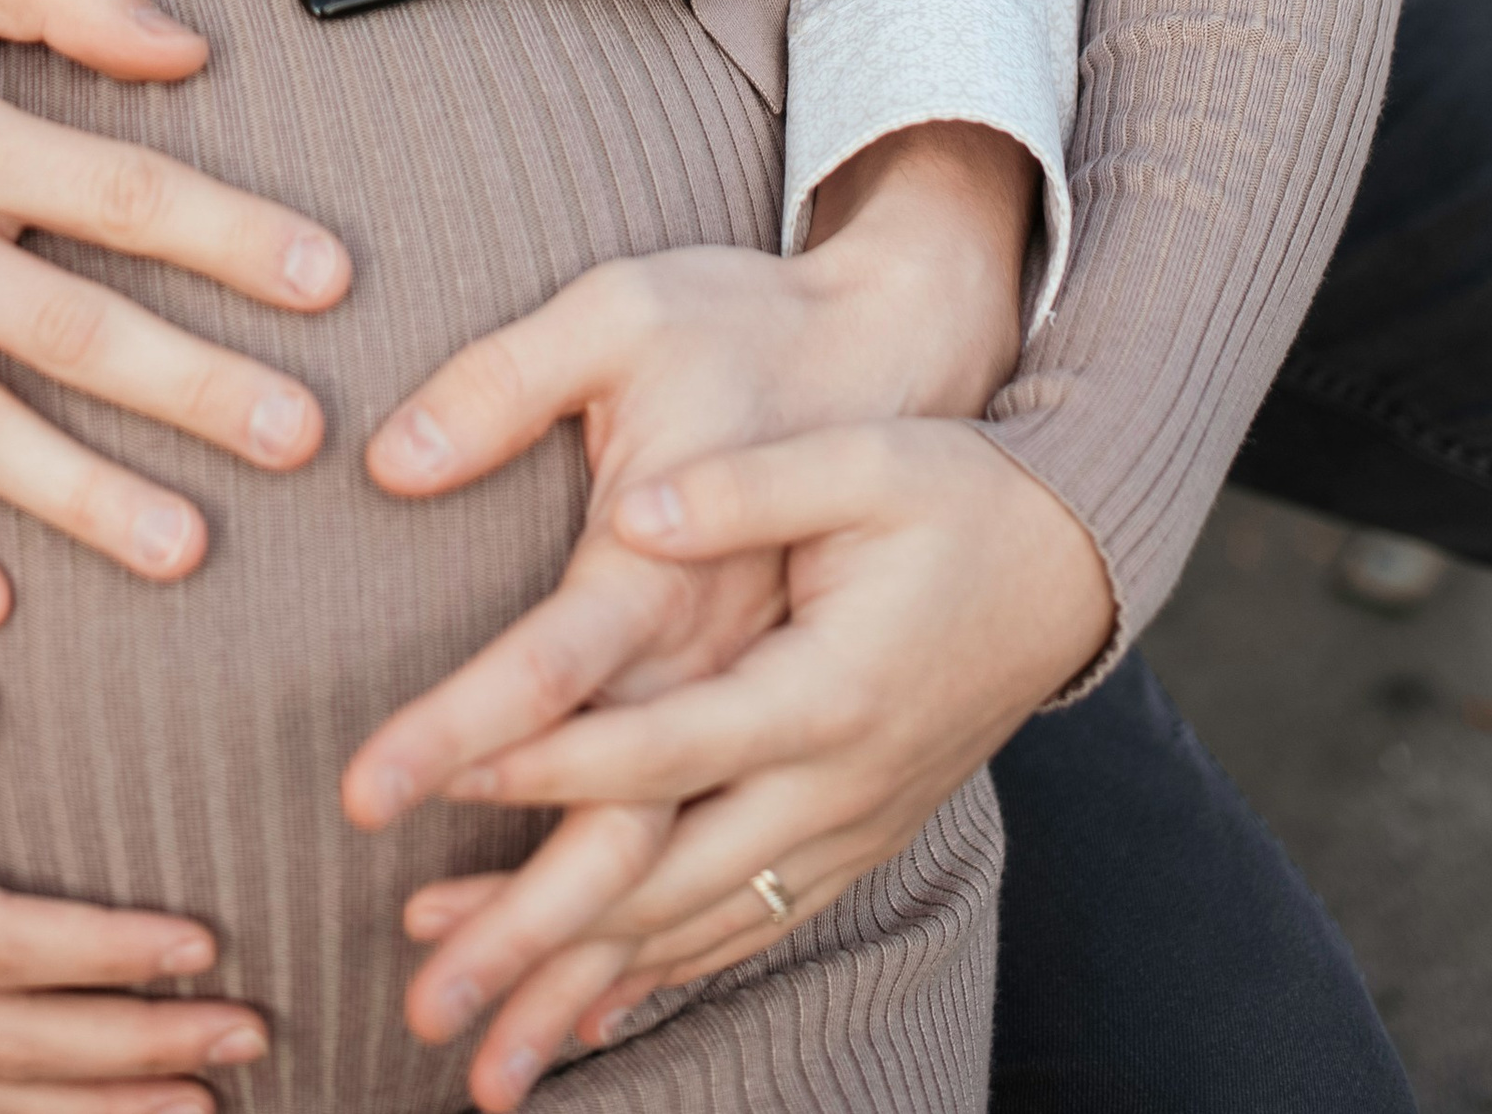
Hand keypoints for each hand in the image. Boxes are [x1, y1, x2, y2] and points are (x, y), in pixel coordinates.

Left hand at [381, 425, 1111, 1106]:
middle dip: (533, 942)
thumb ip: (746, 490)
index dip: (545, 768)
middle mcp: (837, 787)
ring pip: (697, 932)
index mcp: (826, 690)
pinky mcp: (853, 841)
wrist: (1074, 563)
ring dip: (580, 984)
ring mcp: (849, 829)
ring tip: (467, 1030)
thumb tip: (631, 510)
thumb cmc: (960, 492)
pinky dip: (659, 979)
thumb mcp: (865, 461)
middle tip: (417, 992)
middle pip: (663, 885)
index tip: (432, 785)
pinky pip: (744, 929)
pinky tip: (584, 1016)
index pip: (659, 746)